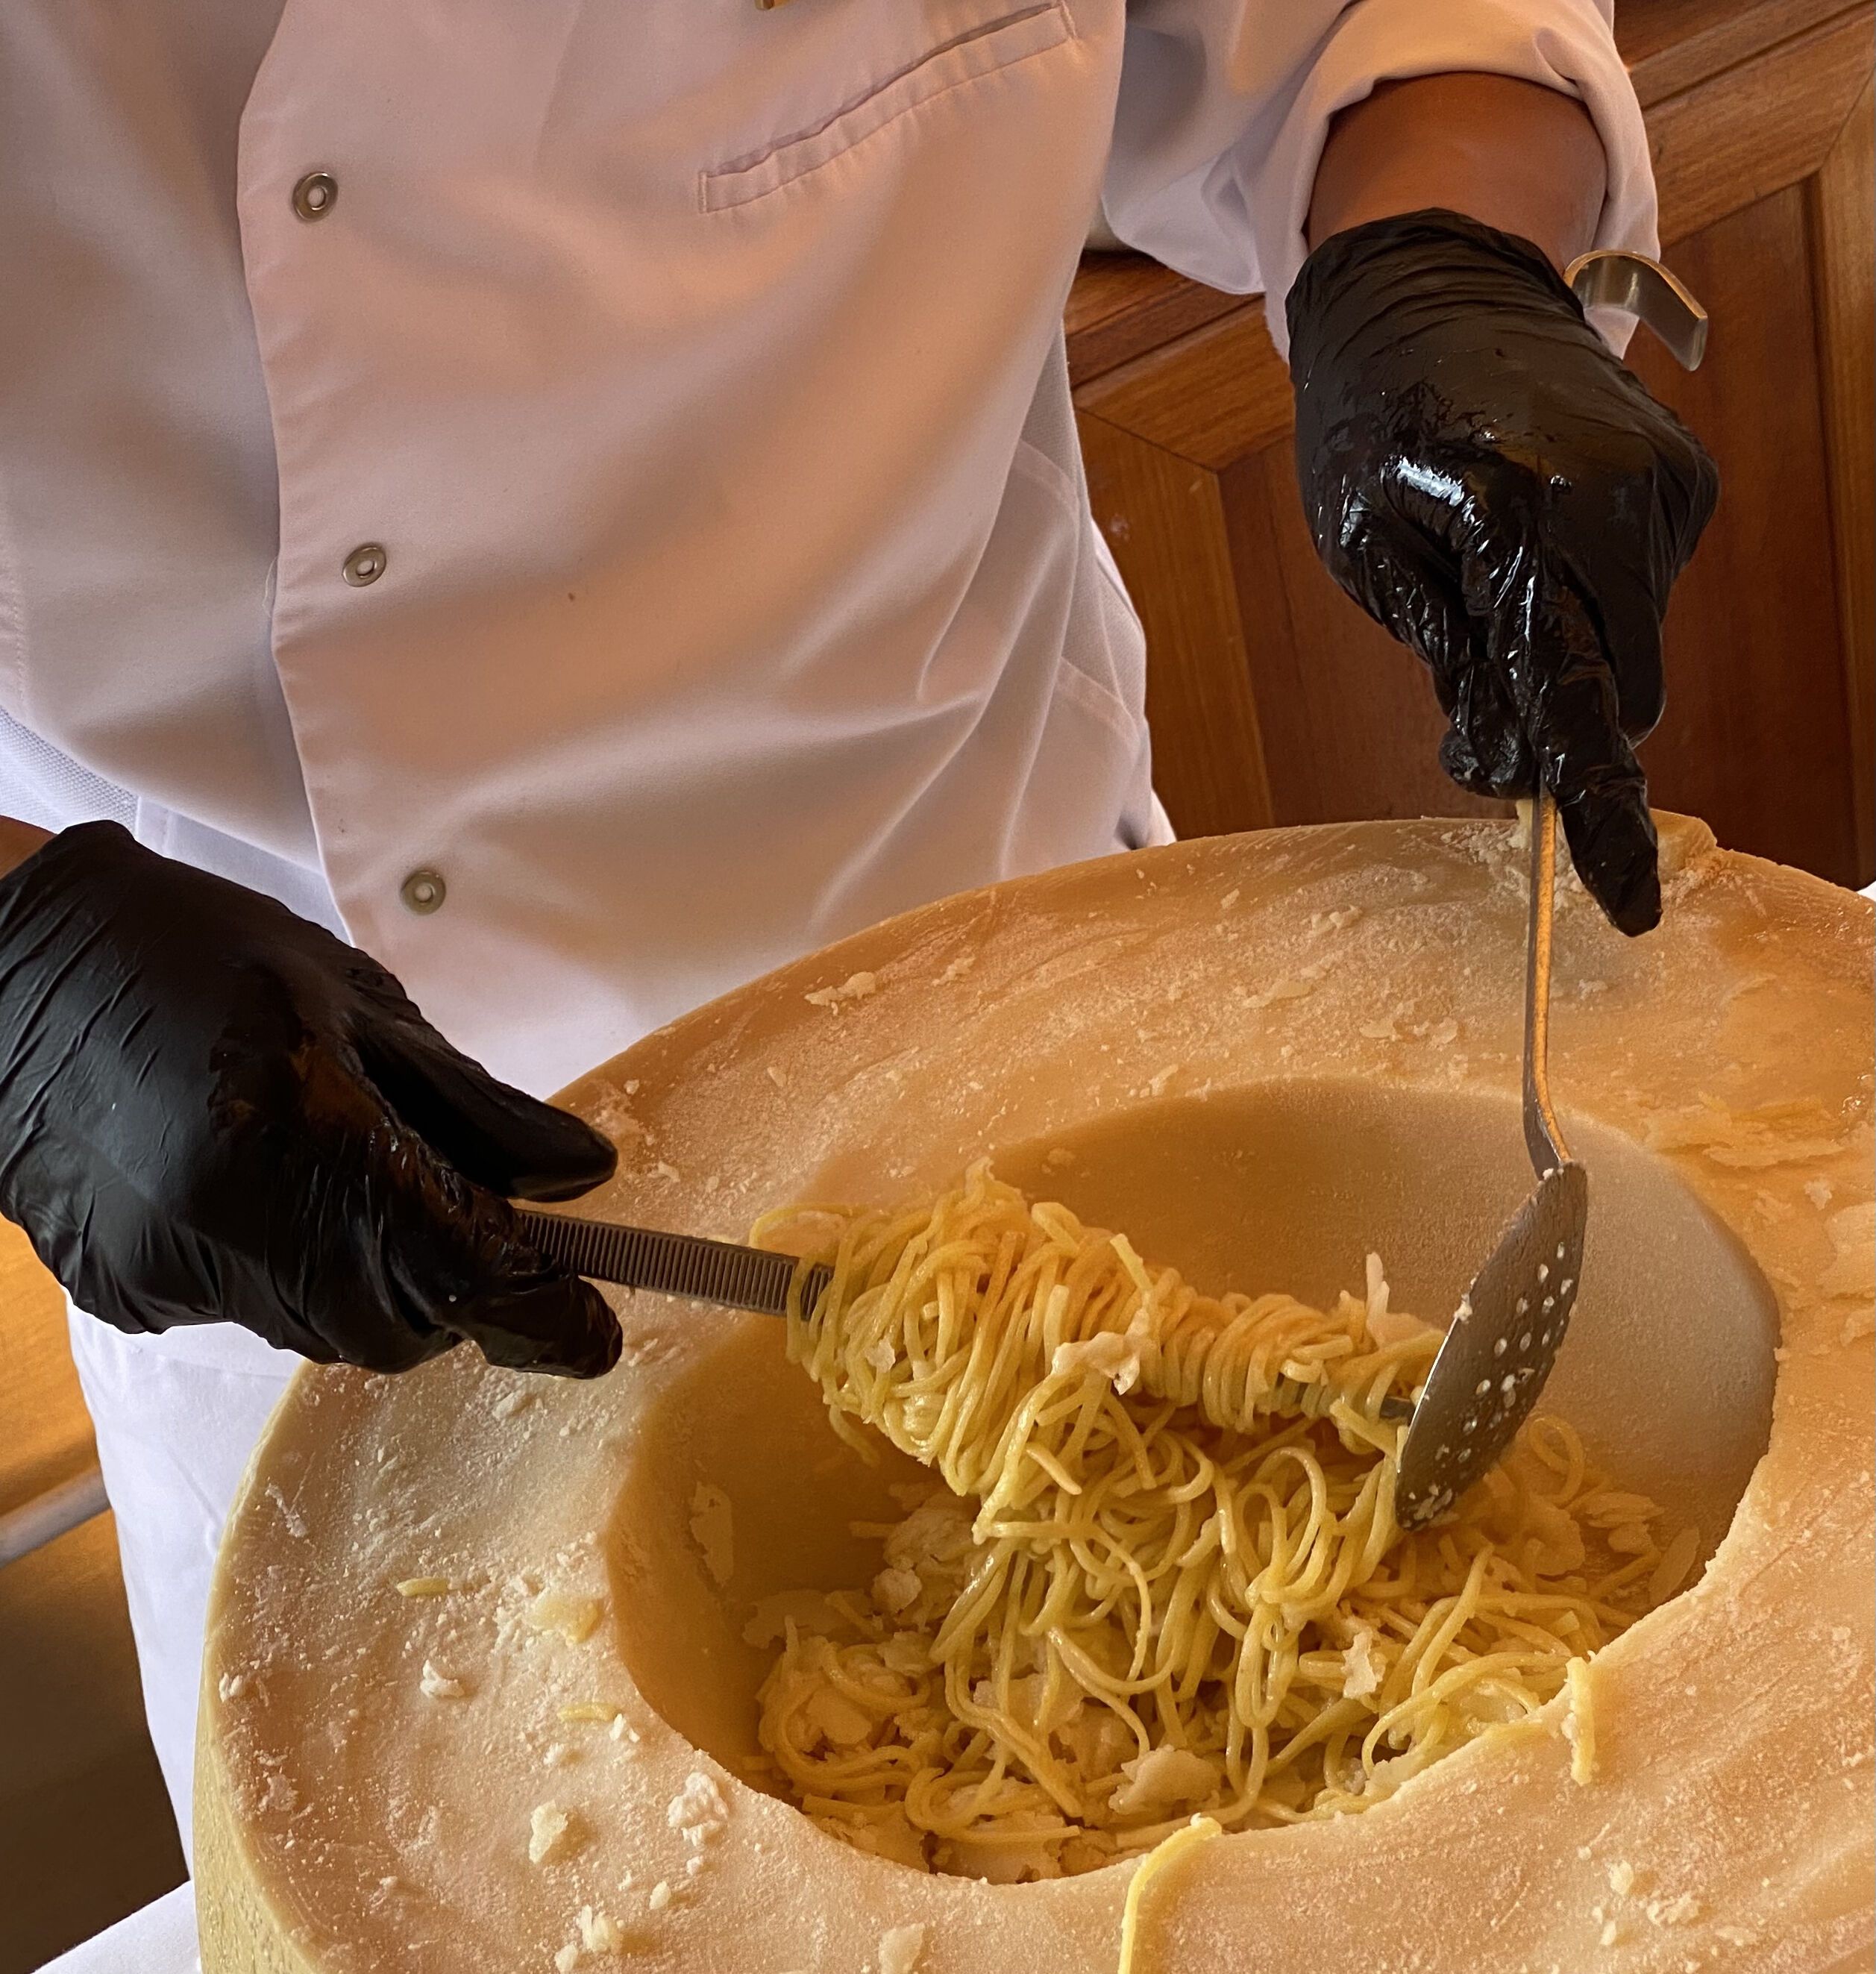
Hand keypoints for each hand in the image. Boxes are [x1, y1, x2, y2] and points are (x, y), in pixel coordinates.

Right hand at [0, 823, 620, 1374]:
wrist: (5, 967)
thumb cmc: (182, 952)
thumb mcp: (352, 998)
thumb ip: (469, 1103)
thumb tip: (578, 1175)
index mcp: (307, 1135)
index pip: (461, 1273)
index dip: (545, 1313)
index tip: (595, 1330)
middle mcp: (235, 1226)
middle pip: (399, 1324)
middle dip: (458, 1290)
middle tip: (478, 1220)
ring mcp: (170, 1271)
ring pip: (327, 1327)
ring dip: (379, 1279)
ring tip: (358, 1175)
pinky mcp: (126, 1291)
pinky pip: (254, 1309)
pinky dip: (295, 1267)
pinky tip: (269, 1185)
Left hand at [1286, 209, 1718, 933]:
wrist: (1432, 290)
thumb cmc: (1375, 419)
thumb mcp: (1373, 550)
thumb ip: (1453, 658)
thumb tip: (1508, 763)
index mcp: (1532, 517)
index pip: (1579, 699)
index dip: (1598, 809)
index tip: (1627, 900)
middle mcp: (1627, 500)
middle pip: (1622, 690)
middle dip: (1553, 717)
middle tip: (1468, 692)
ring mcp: (1670, 487)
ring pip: (1630, 645)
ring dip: (1561, 649)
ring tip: (1481, 574)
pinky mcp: (1685, 481)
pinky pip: (1638, 594)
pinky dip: (1583, 603)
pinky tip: (1524, 544)